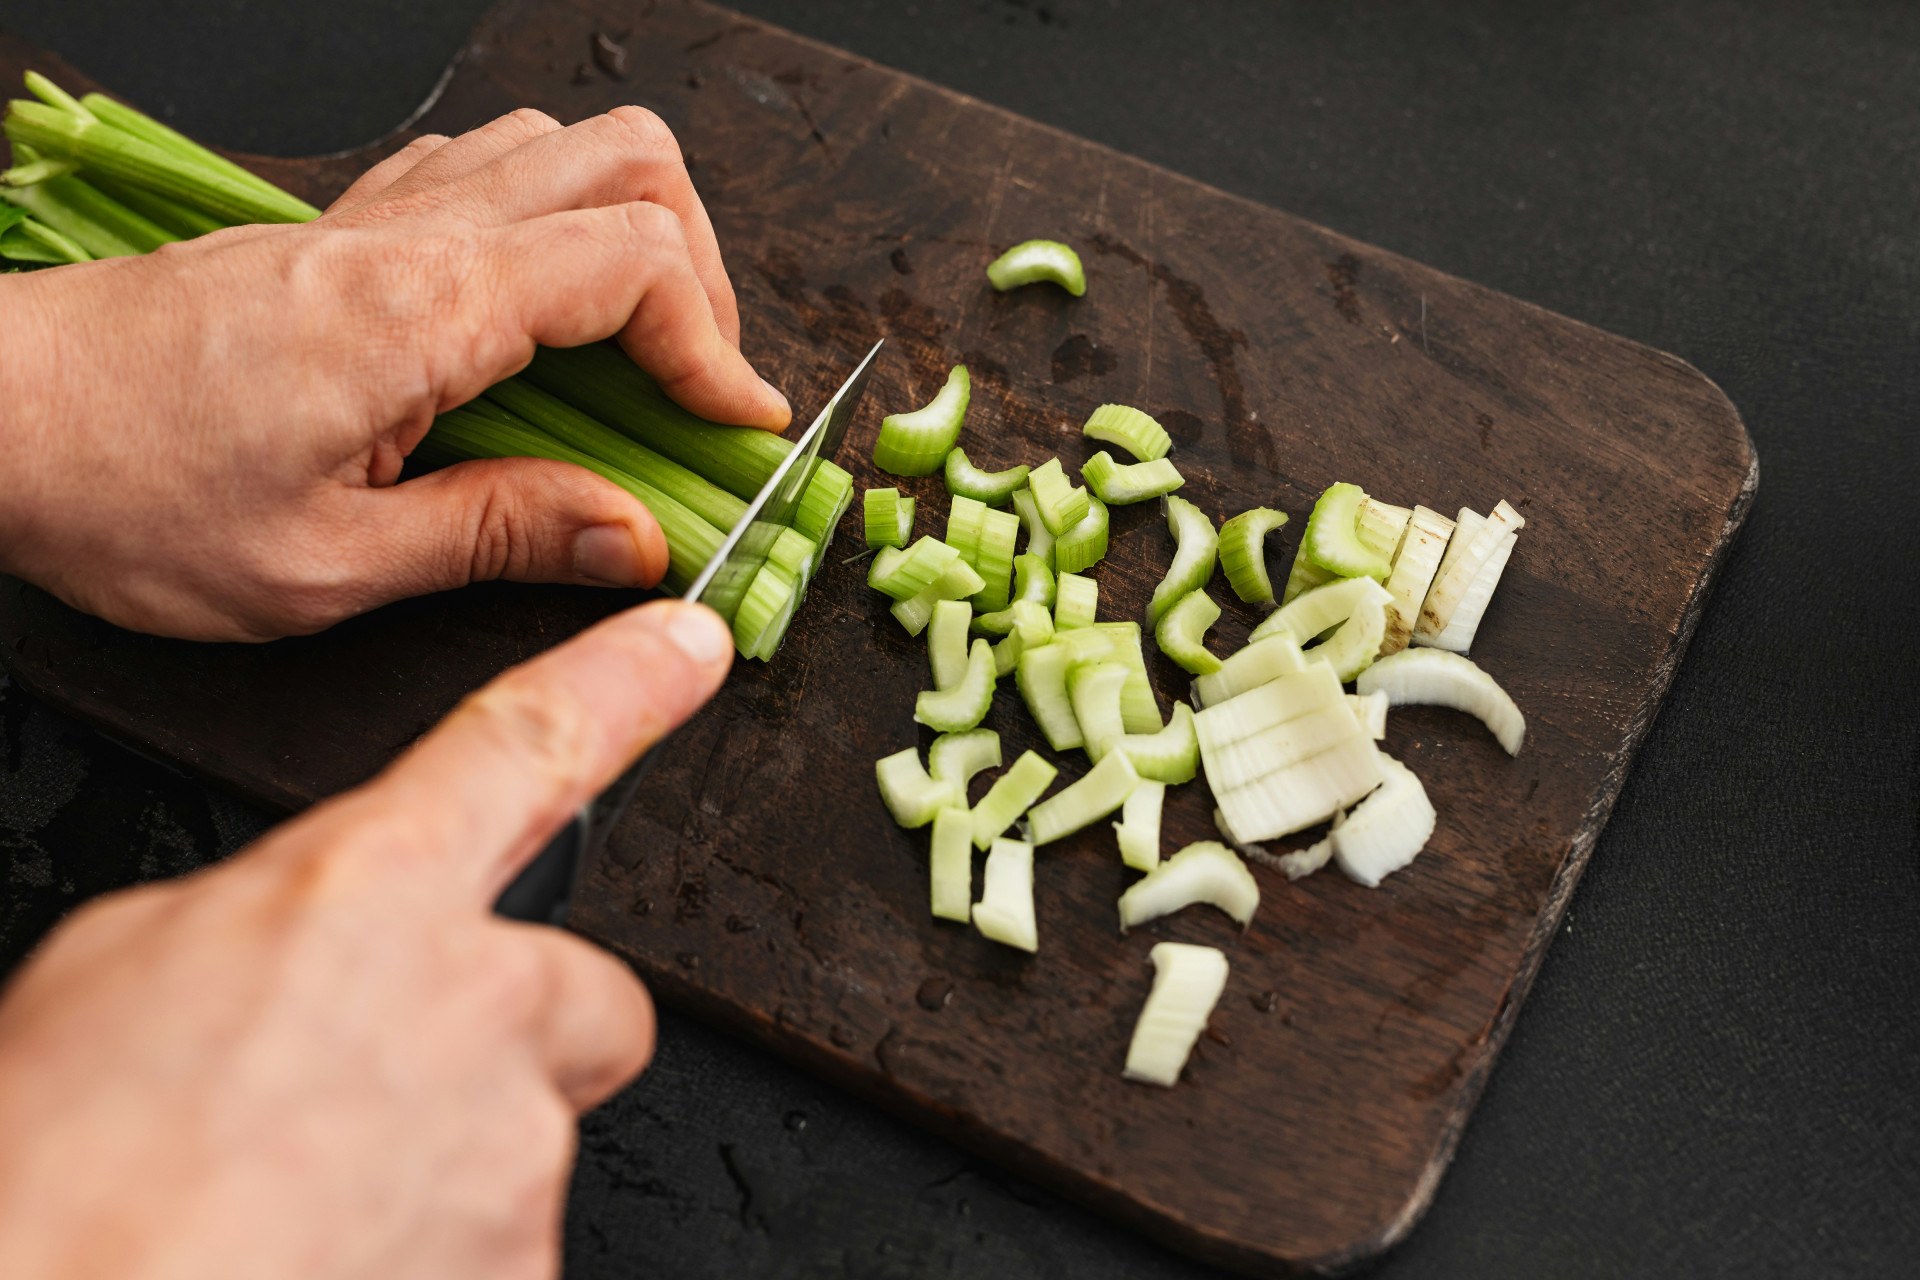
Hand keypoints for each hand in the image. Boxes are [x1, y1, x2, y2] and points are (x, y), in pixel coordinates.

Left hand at [0, 107, 790, 640]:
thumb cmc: (125, 495)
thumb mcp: (329, 565)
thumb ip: (502, 538)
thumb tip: (636, 540)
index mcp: (422, 309)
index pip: (636, 266)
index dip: (719, 347)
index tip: (736, 432)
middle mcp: (409, 233)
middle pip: (628, 163)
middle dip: (700, 273)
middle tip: (691, 386)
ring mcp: (372, 215)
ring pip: (562, 147)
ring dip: (631, 236)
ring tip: (632, 355)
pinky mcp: (337, 229)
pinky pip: (483, 172)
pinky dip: (550, 225)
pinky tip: (534, 319)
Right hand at [0, 597, 731, 1279]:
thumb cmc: (61, 1167)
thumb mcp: (125, 970)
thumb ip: (274, 925)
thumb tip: (311, 944)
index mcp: (369, 893)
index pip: (529, 744)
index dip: (622, 683)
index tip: (687, 645)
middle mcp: (478, 1005)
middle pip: (577, 991)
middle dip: (518, 1030)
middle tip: (396, 1085)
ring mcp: (514, 1148)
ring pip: (525, 1133)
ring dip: (441, 1160)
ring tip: (301, 1202)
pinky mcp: (525, 1265)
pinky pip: (499, 1243)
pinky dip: (429, 1254)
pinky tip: (326, 1261)